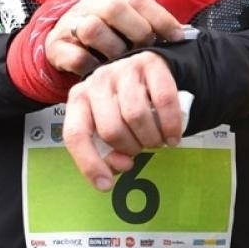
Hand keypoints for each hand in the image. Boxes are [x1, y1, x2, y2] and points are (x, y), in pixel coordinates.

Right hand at [44, 0, 182, 79]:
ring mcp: (70, 24)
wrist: (63, 43)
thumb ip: (150, 25)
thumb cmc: (105, 35)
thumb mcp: (127, 23)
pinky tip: (102, 72)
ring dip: (113, 49)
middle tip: (146, 49)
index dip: (161, 18)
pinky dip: (92, 66)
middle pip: (114, 8)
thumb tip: (186, 35)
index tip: (177, 37)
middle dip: (137, 31)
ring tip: (123, 62)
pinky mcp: (56, 47)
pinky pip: (75, 56)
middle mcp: (90, 5)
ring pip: (92, 28)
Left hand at [62, 51, 184, 190]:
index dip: (89, 163)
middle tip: (141, 149)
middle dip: (130, 148)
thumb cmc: (124, 105)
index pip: (76, 134)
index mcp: (79, 98)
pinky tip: (173, 136)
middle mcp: (97, 81)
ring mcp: (123, 69)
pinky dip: (171, 125)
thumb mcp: (109, 126)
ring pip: (137, 116)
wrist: (148, 71)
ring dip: (151, 139)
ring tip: (157, 142)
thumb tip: (122, 164)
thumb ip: (108, 151)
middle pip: (111, 129)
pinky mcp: (150, 62)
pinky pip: (164, 101)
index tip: (105, 185)